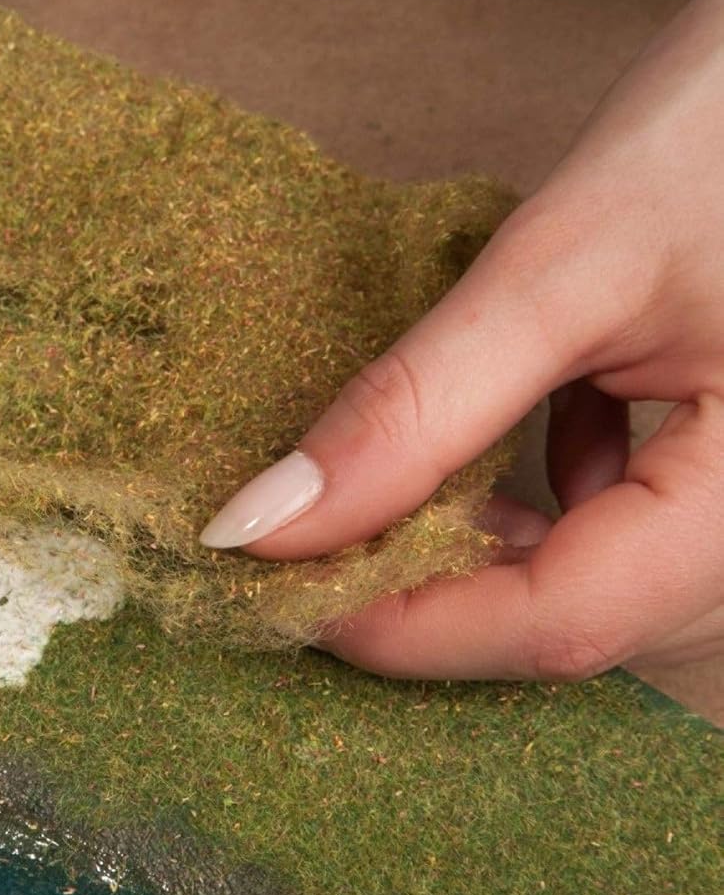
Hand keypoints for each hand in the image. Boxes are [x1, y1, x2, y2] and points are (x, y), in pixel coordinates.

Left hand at [201, 0, 723, 682]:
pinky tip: (484, 463)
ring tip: (381, 507)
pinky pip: (627, 515)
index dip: (404, 624)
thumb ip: (418, 407)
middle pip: (581, 613)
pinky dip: (537, 501)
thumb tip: (266, 521)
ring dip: (477, 552)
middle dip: (431, 594)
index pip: (564, 622)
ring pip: (599, 575)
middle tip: (307, 547)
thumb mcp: (562, 270)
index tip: (277, 583)